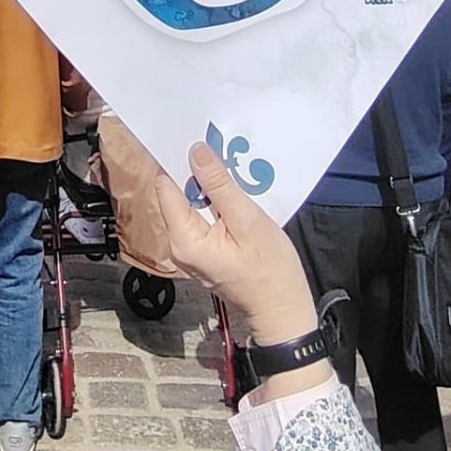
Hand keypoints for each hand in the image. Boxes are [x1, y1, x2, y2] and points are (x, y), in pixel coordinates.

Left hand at [154, 140, 318, 346]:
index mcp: (184, 239)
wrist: (283, 310)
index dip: (179, 161)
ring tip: (230, 168)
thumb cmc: (271, 271)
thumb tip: (195, 152)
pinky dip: (215, 204)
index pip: (167, 187)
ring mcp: (190, 251)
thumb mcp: (248, 221)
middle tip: (219, 149)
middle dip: (197, 172)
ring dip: (209, 187)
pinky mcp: (204, 252)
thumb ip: (219, 186)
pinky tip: (234, 193)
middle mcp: (179, 245)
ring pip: (192, 205)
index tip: (195, 139)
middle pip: (178, 195)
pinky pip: (202, 218)